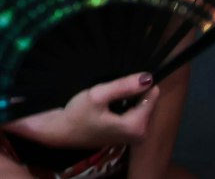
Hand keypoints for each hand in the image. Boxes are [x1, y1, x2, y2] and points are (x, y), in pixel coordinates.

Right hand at [7, 73, 157, 149]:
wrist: (62, 132)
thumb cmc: (78, 113)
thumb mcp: (98, 95)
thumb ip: (124, 86)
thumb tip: (148, 77)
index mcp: (136, 126)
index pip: (152, 96)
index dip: (139, 84)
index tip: (123, 80)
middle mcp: (140, 135)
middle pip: (149, 102)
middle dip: (135, 92)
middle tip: (114, 88)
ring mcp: (134, 137)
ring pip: (142, 107)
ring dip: (131, 99)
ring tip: (112, 94)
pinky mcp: (127, 136)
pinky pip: (135, 114)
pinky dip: (127, 106)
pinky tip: (112, 104)